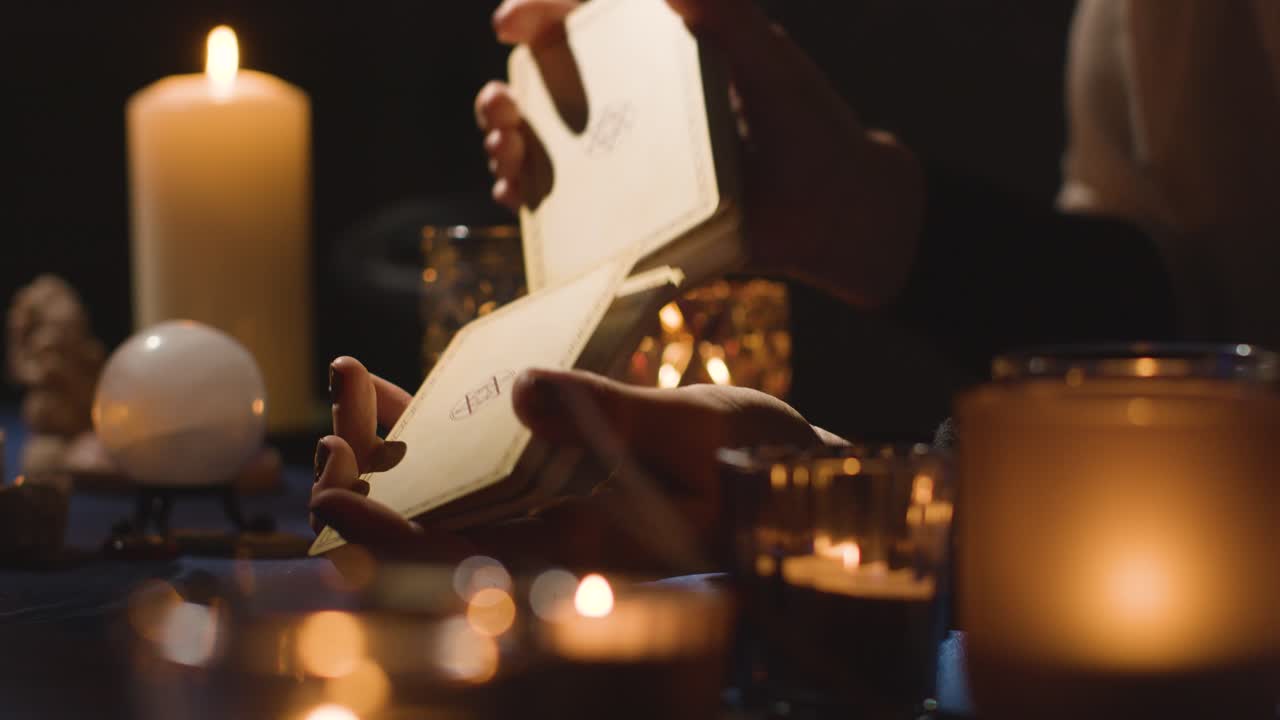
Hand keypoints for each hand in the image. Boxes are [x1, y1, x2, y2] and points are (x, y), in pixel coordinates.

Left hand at [310, 361, 831, 571]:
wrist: (797, 485)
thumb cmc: (763, 468)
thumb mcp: (697, 432)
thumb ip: (614, 414)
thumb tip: (523, 389)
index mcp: (583, 558)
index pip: (461, 565)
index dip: (386, 537)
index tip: (333, 488)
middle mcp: (552, 551)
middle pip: (431, 535)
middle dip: (369, 481)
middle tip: (338, 411)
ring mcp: (549, 522)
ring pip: (443, 503)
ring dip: (388, 454)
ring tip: (353, 384)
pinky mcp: (554, 492)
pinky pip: (473, 473)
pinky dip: (431, 435)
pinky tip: (397, 395)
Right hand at [476, 0, 923, 306]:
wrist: (835, 211)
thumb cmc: (809, 123)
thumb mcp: (767, 59)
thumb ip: (726, 13)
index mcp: (653, 60)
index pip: (578, 25)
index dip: (536, 14)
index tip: (511, 22)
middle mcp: (629, 112)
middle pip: (541, 96)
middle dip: (501, 96)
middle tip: (499, 102)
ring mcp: (624, 167)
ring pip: (542, 154)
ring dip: (506, 147)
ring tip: (505, 148)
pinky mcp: (629, 220)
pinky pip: (565, 214)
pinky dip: (531, 203)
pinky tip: (517, 197)